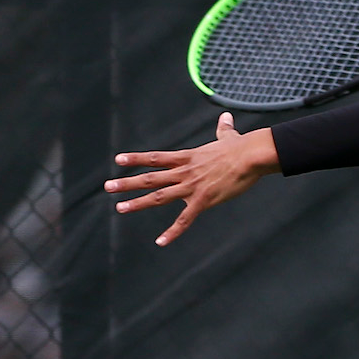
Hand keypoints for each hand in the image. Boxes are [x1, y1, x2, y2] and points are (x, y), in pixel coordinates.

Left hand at [106, 112, 279, 245]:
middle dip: (127, 183)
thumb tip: (226, 117)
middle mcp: (184, 172)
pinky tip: (160, 242)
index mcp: (187, 157)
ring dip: (138, 203)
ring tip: (120, 208)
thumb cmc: (242, 147)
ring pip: (159, 196)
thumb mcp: (228, 137)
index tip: (118, 160)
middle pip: (150, 178)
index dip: (136, 159)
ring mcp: (192, 187)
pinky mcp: (203, 200)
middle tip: (108, 187)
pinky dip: (172, 232)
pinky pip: (185, 220)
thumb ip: (223, 129)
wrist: (251, 156)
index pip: (156, 158)